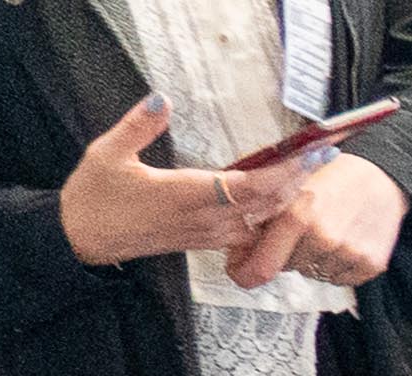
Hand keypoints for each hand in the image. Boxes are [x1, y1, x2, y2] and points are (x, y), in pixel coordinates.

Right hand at [59, 97, 298, 266]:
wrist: (84, 240)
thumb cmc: (94, 196)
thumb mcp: (107, 153)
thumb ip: (138, 125)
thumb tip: (161, 98)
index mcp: (185, 196)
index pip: (247, 186)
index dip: (283, 173)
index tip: (310, 155)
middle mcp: (205, 219)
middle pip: (266, 203)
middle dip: (298, 180)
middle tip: (327, 155)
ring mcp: (209, 233)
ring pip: (263, 220)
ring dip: (289, 198)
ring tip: (312, 172)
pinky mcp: (207, 240)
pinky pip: (251, 229)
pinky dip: (271, 213)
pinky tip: (285, 197)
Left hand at [223, 150, 404, 289]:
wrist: (381, 176)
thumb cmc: (332, 176)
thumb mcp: (291, 185)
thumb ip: (264, 216)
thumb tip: (237, 251)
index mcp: (298, 214)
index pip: (264, 266)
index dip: (247, 273)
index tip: (241, 272)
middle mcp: (324, 239)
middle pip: (289, 267)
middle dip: (289, 251)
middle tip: (303, 229)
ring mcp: (349, 254)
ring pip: (315, 273)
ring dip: (315, 258)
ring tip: (328, 231)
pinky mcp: (371, 265)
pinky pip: (341, 279)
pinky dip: (338, 265)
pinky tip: (345, 241)